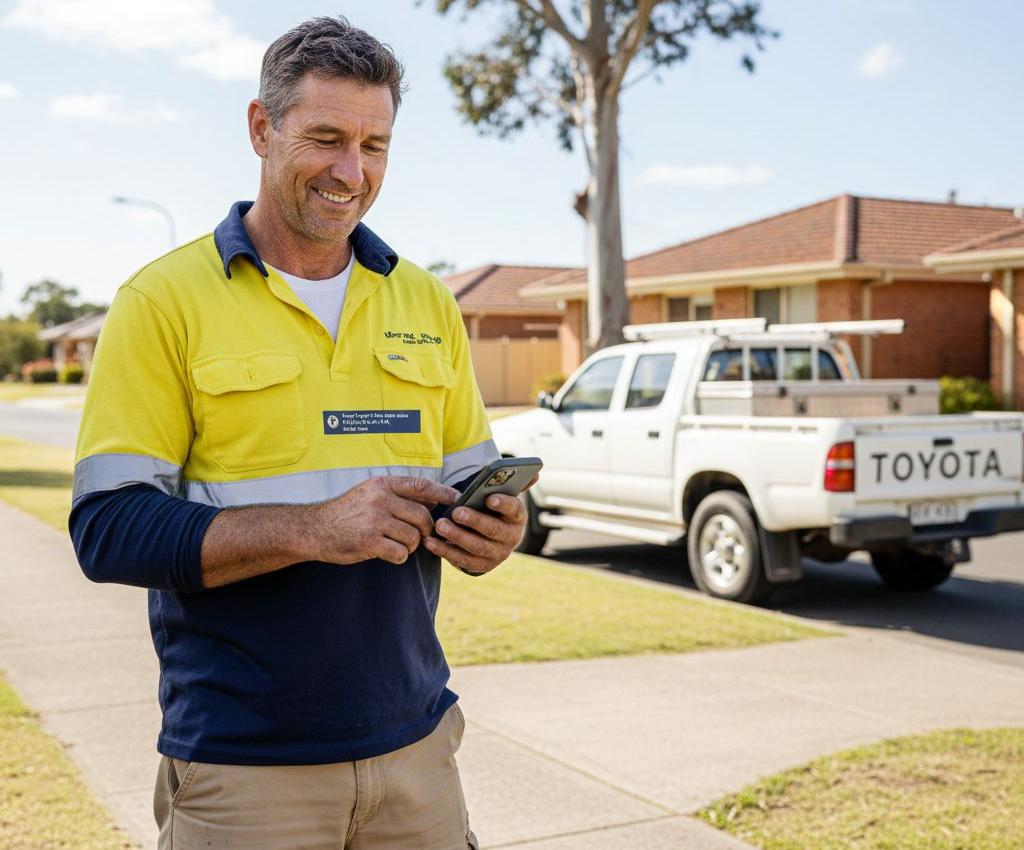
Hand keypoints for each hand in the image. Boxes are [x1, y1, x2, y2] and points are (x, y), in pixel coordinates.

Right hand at [305, 476, 458, 564]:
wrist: (315, 529)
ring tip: (398, 544)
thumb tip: (434, 497)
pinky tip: (388, 553)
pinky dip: (399, 556)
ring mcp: (375, 521)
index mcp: (382, 485)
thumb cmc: (347, 512)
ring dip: (411, 545)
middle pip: (422, 516)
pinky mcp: (370, 542)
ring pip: (413, 537)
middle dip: (426, 529)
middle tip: (420, 535)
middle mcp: (380, 499)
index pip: (421, 486)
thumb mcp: (371, 494)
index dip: (443, 492)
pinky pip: (400, 553)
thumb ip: (401, 495)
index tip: (458, 498)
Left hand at [424, 476, 536, 575]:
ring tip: (440, 525)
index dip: (503, 504)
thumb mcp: (500, 496)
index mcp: (517, 517)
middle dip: (474, 521)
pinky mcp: (482, 566)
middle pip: (494, 530)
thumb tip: (536, 472)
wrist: (487, 535)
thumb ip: (512, 483)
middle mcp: (511, 537)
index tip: (490, 498)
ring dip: (457, 537)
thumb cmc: (490, 509)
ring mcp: (497, 554)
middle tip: (456, 512)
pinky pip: (463, 561)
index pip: (515, 509)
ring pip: (477, 547)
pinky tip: (431, 542)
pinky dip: (445, 552)